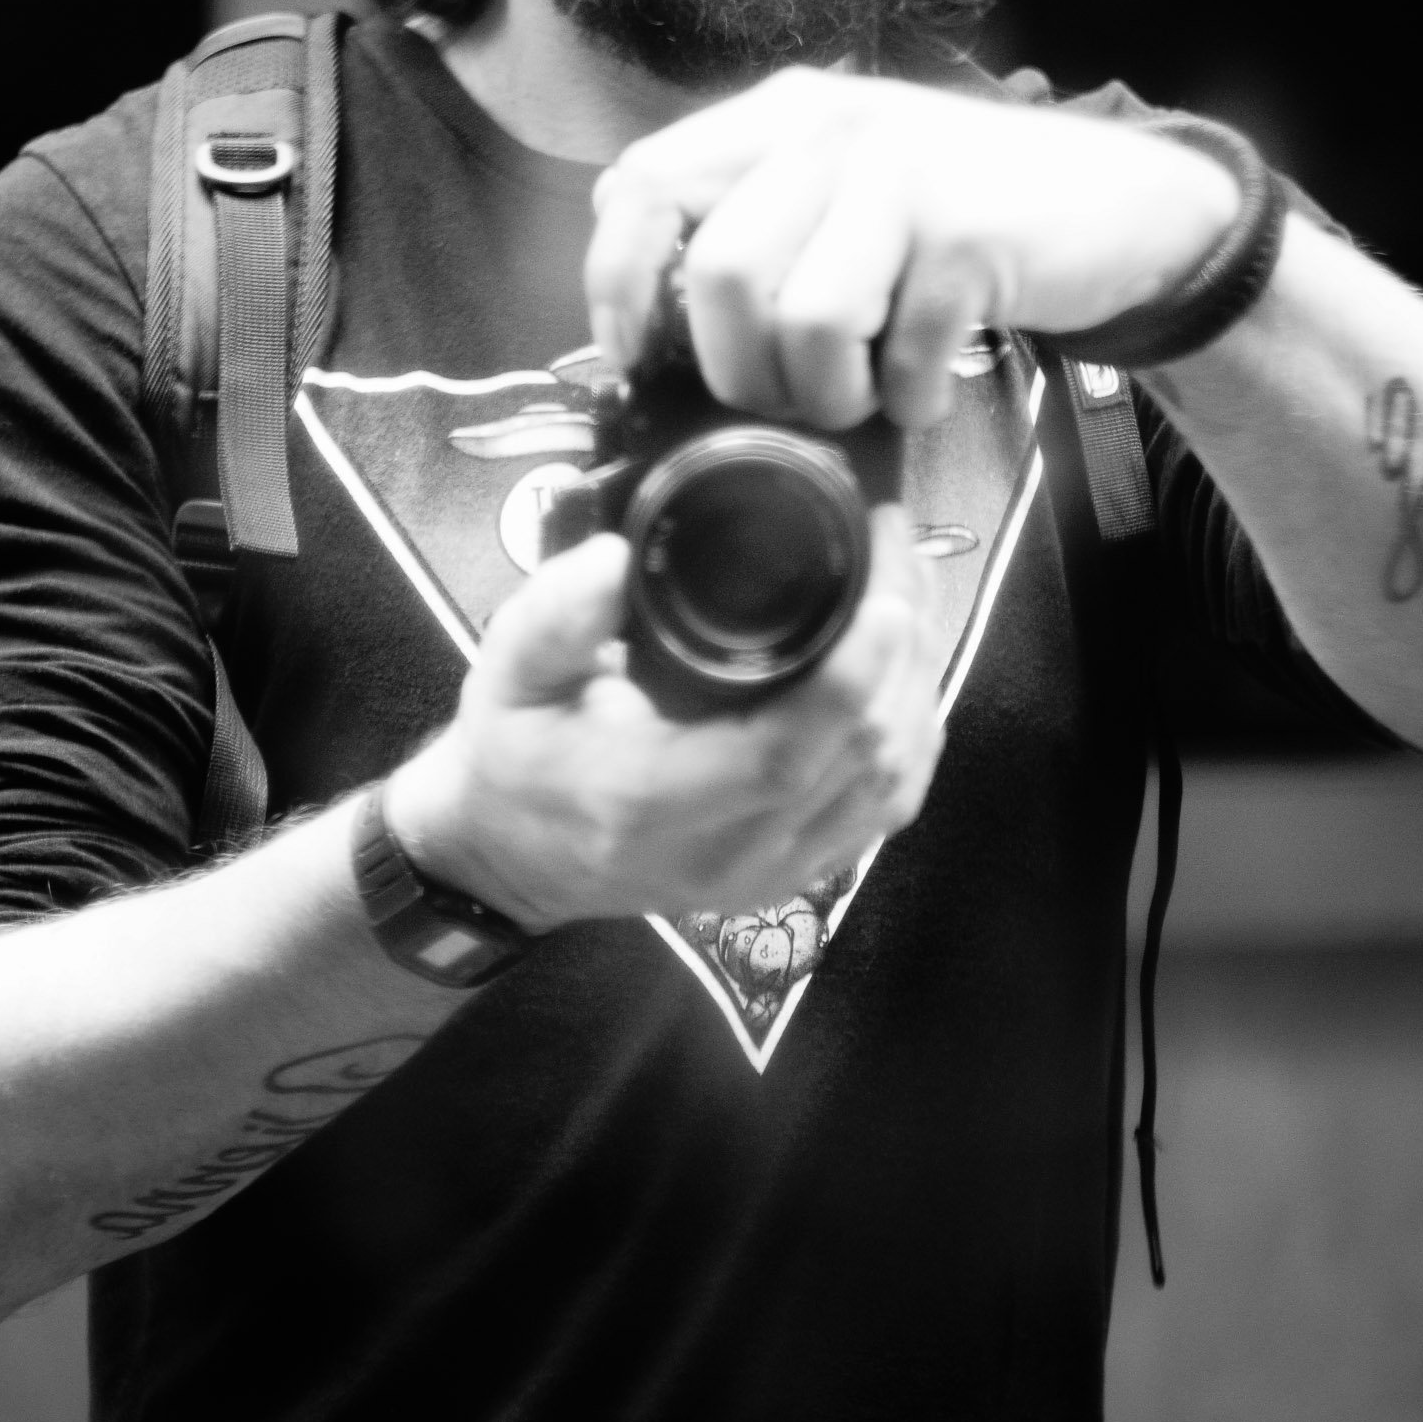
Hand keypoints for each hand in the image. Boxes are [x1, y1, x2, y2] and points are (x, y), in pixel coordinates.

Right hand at [384, 507, 943, 926]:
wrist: (510, 858)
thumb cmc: (515, 754)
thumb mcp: (505, 676)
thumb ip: (552, 618)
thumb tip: (617, 556)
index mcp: (651, 805)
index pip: (782, 754)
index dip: (851, 677)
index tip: (884, 590)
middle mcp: (726, 855)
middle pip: (859, 761)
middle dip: (901, 650)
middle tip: (896, 546)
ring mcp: (770, 875)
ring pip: (890, 784)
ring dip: (917, 682)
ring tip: (909, 582)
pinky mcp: (796, 872)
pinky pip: (887, 806)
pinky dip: (914, 730)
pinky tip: (907, 660)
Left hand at [584, 68, 1239, 429]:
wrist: (1124, 204)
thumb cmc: (961, 218)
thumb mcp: (845, 189)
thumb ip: (753, 225)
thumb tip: (650, 334)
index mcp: (780, 115)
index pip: (643, 186)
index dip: (619, 284)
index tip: (640, 357)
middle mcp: (832, 128)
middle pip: (716, 272)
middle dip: (736, 371)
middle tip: (781, 399)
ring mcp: (902, 177)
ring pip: (801, 321)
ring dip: (824, 395)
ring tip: (860, 398)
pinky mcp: (969, 237)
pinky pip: (897, 355)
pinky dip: (907, 399)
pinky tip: (927, 386)